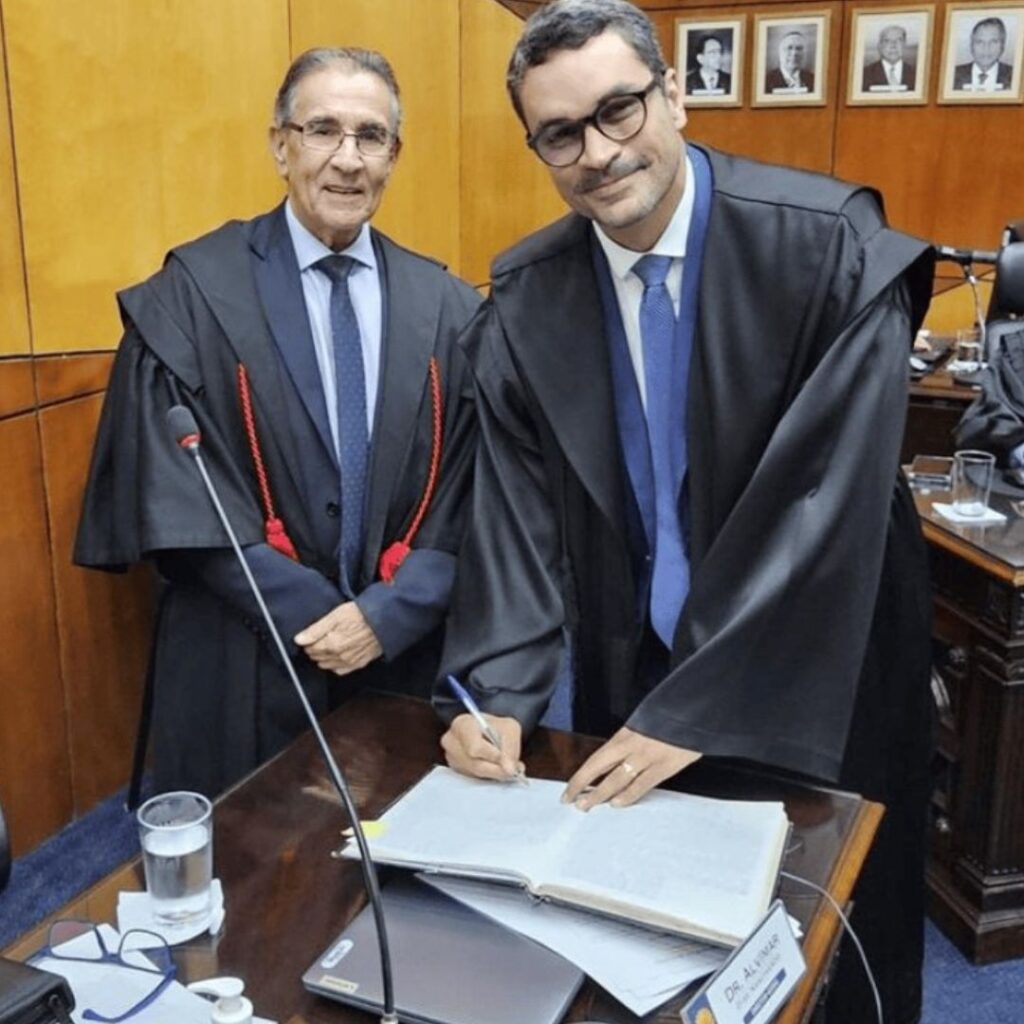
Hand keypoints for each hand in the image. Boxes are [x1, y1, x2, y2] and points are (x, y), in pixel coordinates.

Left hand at [294, 602, 382, 675]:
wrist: (385, 620)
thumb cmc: (361, 614)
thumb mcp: (335, 616)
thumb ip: (315, 629)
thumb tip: (299, 640)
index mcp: (331, 645)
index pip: (309, 649)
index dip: (308, 641)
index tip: (312, 634)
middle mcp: (339, 657)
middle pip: (317, 657)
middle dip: (315, 648)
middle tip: (321, 637)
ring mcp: (349, 662)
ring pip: (327, 665)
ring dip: (324, 656)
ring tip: (330, 643)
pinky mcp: (358, 664)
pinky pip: (340, 670)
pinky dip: (335, 664)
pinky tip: (338, 653)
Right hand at [441, 713, 523, 781]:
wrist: (486, 732)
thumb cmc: (496, 727)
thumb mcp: (510, 728)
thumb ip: (511, 747)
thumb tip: (509, 769)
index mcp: (461, 724)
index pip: (475, 747)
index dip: (494, 757)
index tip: (509, 762)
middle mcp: (451, 742)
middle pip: (475, 764)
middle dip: (497, 768)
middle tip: (513, 770)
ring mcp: (451, 758)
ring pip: (476, 774)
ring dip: (494, 773)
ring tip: (506, 766)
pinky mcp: (455, 770)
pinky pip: (474, 779)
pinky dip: (488, 776)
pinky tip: (495, 768)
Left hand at [563, 727, 700, 809]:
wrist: (696, 710)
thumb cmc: (670, 715)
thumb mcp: (645, 723)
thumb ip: (631, 741)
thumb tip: (616, 761)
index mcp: (626, 734)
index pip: (596, 759)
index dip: (580, 776)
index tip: (568, 788)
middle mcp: (632, 745)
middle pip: (599, 768)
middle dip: (582, 786)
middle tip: (570, 801)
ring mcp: (648, 757)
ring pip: (617, 780)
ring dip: (600, 795)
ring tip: (587, 806)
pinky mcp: (665, 766)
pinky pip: (642, 784)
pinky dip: (628, 796)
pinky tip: (617, 804)